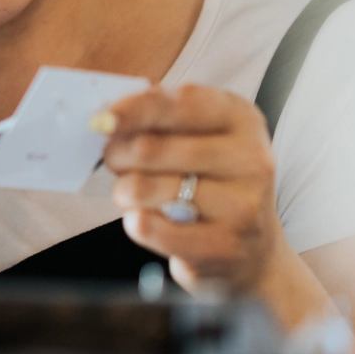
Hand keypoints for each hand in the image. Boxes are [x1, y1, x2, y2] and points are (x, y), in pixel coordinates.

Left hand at [98, 83, 284, 293]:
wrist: (253, 250)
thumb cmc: (212, 183)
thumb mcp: (199, 138)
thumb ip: (160, 119)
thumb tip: (106, 119)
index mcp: (240, 118)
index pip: (181, 103)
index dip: (134, 109)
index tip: (101, 119)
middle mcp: (249, 158)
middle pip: (152, 148)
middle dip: (118, 154)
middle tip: (113, 161)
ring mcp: (242, 204)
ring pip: (145, 189)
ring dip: (124, 192)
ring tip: (132, 194)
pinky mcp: (226, 245)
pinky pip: (153, 230)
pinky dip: (136, 224)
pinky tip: (143, 221)